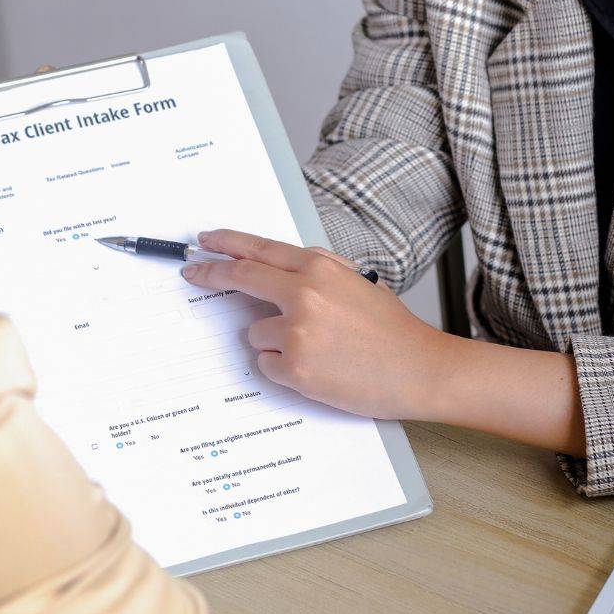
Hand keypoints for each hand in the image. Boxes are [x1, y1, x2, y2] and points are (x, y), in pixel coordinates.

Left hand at [181, 229, 449, 419]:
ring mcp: (297, 332)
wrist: (419, 369)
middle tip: (194, 274)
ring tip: (317, 350)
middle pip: (241, 277)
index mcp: (321, 269)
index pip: (259, 250)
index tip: (205, 243)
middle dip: (211, 274)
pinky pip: (268, 366)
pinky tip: (319, 370)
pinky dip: (285, 370)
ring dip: (275, 342)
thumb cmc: (393, 330)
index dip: (226, 245)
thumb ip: (317, 274)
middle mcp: (304, 295)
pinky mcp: (295, 368)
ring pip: (255, 333)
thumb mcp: (357, 284)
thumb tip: (278, 273)